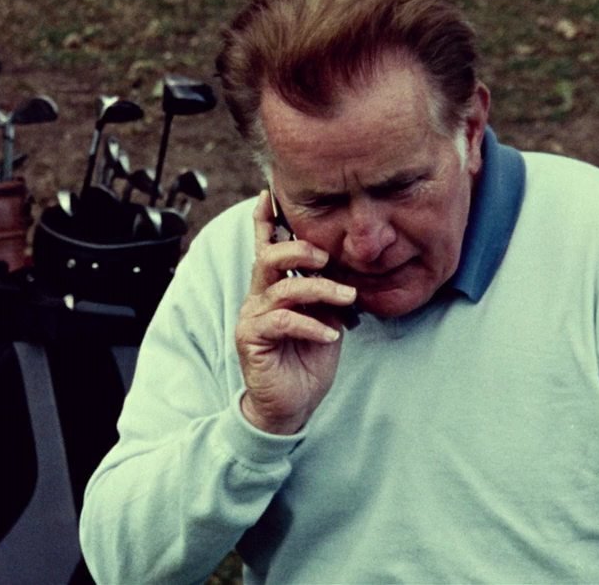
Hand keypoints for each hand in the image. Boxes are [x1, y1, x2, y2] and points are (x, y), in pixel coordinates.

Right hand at [235, 190, 357, 434]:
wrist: (291, 406)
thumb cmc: (307, 361)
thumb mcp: (325, 319)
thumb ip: (326, 294)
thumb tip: (342, 270)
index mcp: (274, 288)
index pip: (265, 247)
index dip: (265, 220)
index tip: (268, 193)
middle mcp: (259, 297)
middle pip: (268, 256)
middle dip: (298, 248)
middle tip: (325, 256)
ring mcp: (253, 317)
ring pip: (282, 287)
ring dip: (319, 289)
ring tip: (346, 297)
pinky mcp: (252, 338)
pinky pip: (282, 320)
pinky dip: (311, 324)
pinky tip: (330, 334)